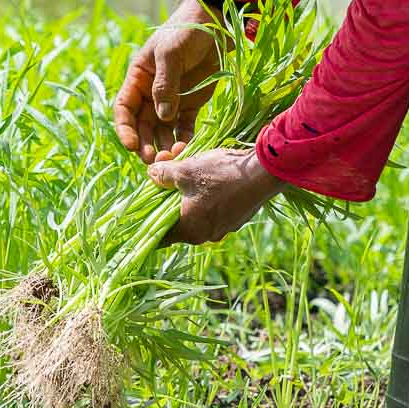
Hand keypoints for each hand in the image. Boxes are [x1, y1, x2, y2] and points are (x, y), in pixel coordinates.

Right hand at [113, 0, 226, 163]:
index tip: (131, 145)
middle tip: (153, 160)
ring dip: (164, 146)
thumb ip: (164, 84)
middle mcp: (151, 94)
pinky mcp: (192, 105)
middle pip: (142, 125)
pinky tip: (187, 150)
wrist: (213, 23)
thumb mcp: (169, 53)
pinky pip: (185, 127)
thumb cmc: (184, 32)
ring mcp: (171, 101)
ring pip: (162, 131)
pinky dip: (184, 139)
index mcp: (138, 79)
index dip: (125, 129)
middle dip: (145, 143)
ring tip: (171, 160)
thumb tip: (163, 116)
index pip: (124, 108)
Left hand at [149, 147, 284, 245]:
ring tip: (190, 177)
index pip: (161, 237)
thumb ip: (163, 175)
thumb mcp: (185, 170)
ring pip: (198, 216)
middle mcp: (205, 235)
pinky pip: (214, 212)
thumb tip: (150, 174)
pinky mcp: (237, 219)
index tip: (144, 213)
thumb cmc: (220, 173)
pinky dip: (208, 200)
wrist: (264, 172)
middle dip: (171, 204)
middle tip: (167, 183)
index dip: (150, 225)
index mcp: (189, 230)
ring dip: (191, 200)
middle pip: (179, 224)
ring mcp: (224, 228)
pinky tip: (210, 181)